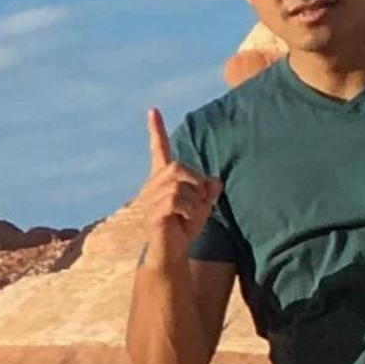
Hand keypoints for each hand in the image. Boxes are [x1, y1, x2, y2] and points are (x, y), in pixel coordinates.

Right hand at [131, 106, 222, 260]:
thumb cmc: (184, 227)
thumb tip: (215, 182)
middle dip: (196, 182)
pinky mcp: (153, 214)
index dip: (156, 130)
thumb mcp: (203, 206)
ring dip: (194, 200)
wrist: (170, 253)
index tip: (153, 110)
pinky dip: (190, 210)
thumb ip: (209, 190)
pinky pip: (176, 200)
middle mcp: (152, 186)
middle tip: (199, 202)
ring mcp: (149, 200)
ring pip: (179, 185)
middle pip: (178, 167)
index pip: (158, 150)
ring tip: (191, 214)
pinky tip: (187, 220)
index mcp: (162, 179)